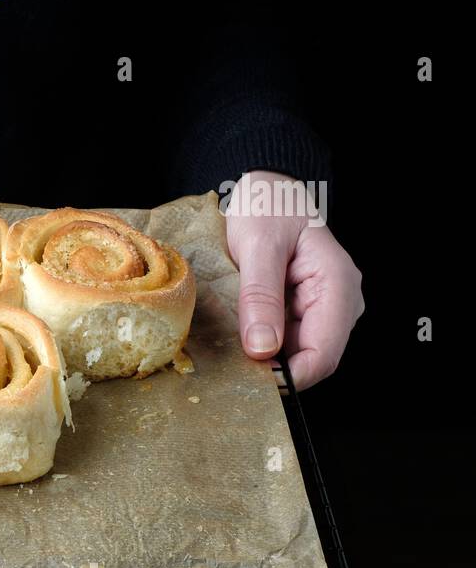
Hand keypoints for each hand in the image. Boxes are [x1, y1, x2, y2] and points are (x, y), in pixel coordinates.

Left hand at [225, 171, 363, 389]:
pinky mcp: (300, 309)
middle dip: (273, 369)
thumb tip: (262, 348)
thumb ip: (260, 296)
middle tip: (231, 368)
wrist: (266, 187)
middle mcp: (336, 302)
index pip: (324, 354)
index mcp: (337, 285)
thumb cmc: (268, 206)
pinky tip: (235, 338)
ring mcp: (319, 307)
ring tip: (228, 351)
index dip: (290, 376)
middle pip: (311, 358)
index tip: (252, 380)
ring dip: (263, 357)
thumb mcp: (258, 245)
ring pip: (294, 352)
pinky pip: (282, 338)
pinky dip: (259, 342)